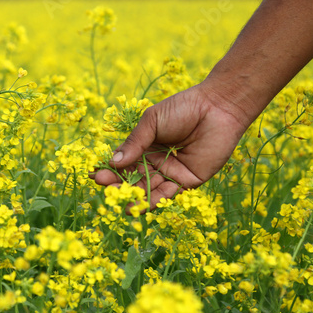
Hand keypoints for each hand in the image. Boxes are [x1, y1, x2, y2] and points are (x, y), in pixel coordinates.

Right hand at [94, 83, 248, 208]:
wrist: (217, 107)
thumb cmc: (183, 108)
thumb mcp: (152, 121)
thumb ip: (135, 142)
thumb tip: (113, 162)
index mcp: (145, 146)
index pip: (123, 162)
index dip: (109, 169)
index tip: (95, 174)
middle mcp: (155, 162)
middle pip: (133, 178)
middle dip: (119, 185)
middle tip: (106, 189)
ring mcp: (171, 173)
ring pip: (149, 190)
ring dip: (135, 198)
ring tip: (122, 203)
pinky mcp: (187, 182)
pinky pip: (169, 194)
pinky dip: (155, 200)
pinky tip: (141, 204)